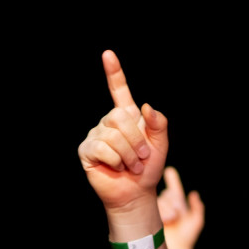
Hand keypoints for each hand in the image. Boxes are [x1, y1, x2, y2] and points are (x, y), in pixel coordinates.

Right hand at [78, 50, 168, 214]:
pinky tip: (116, 168)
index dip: (113, 73)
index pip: (119, 90)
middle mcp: (109, 123)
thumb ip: (159, 124)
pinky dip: (116, 161)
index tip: (108, 54)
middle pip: (119, 117)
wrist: (136, 193)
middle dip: (136, 139)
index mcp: (127, 116)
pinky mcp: (87, 150)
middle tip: (142, 157)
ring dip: (129, 155)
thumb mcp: (161, 144)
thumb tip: (146, 106)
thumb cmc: (148, 169)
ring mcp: (96, 136)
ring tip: (131, 166)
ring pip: (113, 136)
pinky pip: (103, 148)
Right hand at [157, 166, 204, 248]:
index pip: (174, 188)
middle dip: (173, 201)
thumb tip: (193, 194)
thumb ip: (197, 208)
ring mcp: (158, 212)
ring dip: (167, 207)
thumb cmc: (187, 238)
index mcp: (178, 205)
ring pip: (160, 201)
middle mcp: (167, 206)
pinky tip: (166, 220)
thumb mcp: (196, 222)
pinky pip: (153, 210)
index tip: (169, 170)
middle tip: (177, 213)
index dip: (172, 178)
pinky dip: (161, 212)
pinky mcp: (149, 219)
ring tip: (172, 219)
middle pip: (167, 194)